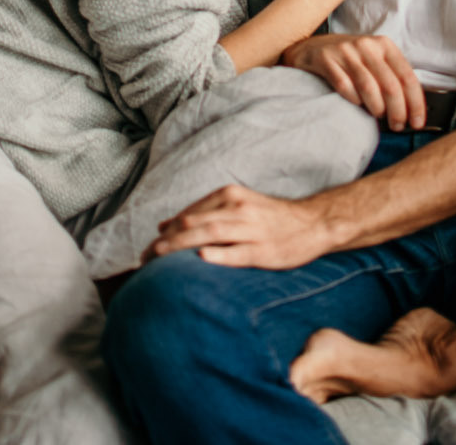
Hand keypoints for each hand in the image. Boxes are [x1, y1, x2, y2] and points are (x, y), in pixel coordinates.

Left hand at [147, 184, 337, 269]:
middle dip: (165, 242)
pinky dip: (220, 254)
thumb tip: (163, 225)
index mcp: (229, 196)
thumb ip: (202, 214)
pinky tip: (202, 258)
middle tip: (143, 259)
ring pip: (210, 235)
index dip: (164, 232)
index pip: (188, 214)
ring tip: (159, 258)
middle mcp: (237, 209)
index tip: (145, 251)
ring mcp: (252, 229)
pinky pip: (238, 252)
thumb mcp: (235, 206)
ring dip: (181, 246)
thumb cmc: (269, 218)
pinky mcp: (264, 250)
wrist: (313, 223)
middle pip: (193, 224)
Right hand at [283, 32, 427, 130]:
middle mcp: (367, 45)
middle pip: (390, 85)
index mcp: (384, 45)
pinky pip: (344, 86)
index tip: (417, 122)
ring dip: (377, 108)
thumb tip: (411, 108)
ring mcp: (345, 51)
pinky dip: (354, 100)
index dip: (415, 103)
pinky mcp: (326, 59)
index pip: (407, 77)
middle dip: (397, 111)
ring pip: (369, 87)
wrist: (311, 47)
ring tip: (379, 117)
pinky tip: (357, 106)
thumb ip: (391, 76)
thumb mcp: (374, 59)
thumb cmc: (348, 59)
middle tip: (397, 126)